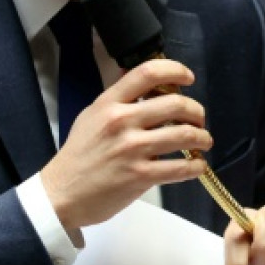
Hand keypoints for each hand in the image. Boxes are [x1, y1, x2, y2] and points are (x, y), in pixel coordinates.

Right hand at [41, 58, 210, 232]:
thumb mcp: (91, 116)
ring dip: (202, 138)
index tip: (188, 78)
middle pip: (175, 104)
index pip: (147, 73)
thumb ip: (117, 99)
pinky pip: (180, 168)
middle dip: (196, 111)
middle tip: (199, 119)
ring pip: (184, 135)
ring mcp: (132, 149)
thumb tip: (142, 79)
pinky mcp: (140, 176)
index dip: (175, 71)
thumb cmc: (78, 156)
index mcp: (109, 103)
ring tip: (203, 141)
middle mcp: (122, 122)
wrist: (61, 194)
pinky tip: (197, 165)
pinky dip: (196, 166)